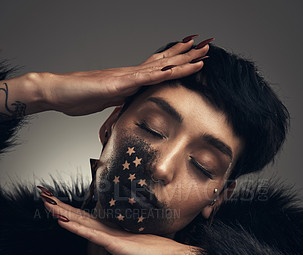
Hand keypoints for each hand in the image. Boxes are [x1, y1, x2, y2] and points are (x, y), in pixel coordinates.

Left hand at [39, 188, 201, 254]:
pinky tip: (62, 221)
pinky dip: (76, 227)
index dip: (71, 216)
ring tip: (46, 202)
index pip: (88, 224)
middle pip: (82, 218)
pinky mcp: (118, 244)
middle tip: (45, 196)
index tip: (56, 208)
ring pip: (83, 223)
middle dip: (62, 208)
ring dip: (64, 213)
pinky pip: (92, 235)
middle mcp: (112, 232)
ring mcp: (114, 236)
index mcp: (115, 237)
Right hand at [41, 38, 210, 115]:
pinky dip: (164, 73)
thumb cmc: (78, 97)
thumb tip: (132, 101)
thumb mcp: (107, 102)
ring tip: (203, 51)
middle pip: (164, 61)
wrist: (58, 92)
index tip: (194, 56)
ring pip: (160, 66)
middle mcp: (131, 73)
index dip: (177, 61)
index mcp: (129, 79)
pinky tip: (178, 68)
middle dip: (187, 54)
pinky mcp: (118, 84)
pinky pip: (145, 78)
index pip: (158, 68)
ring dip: (183, 59)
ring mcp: (126, 77)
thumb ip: (121, 99)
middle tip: (208, 45)